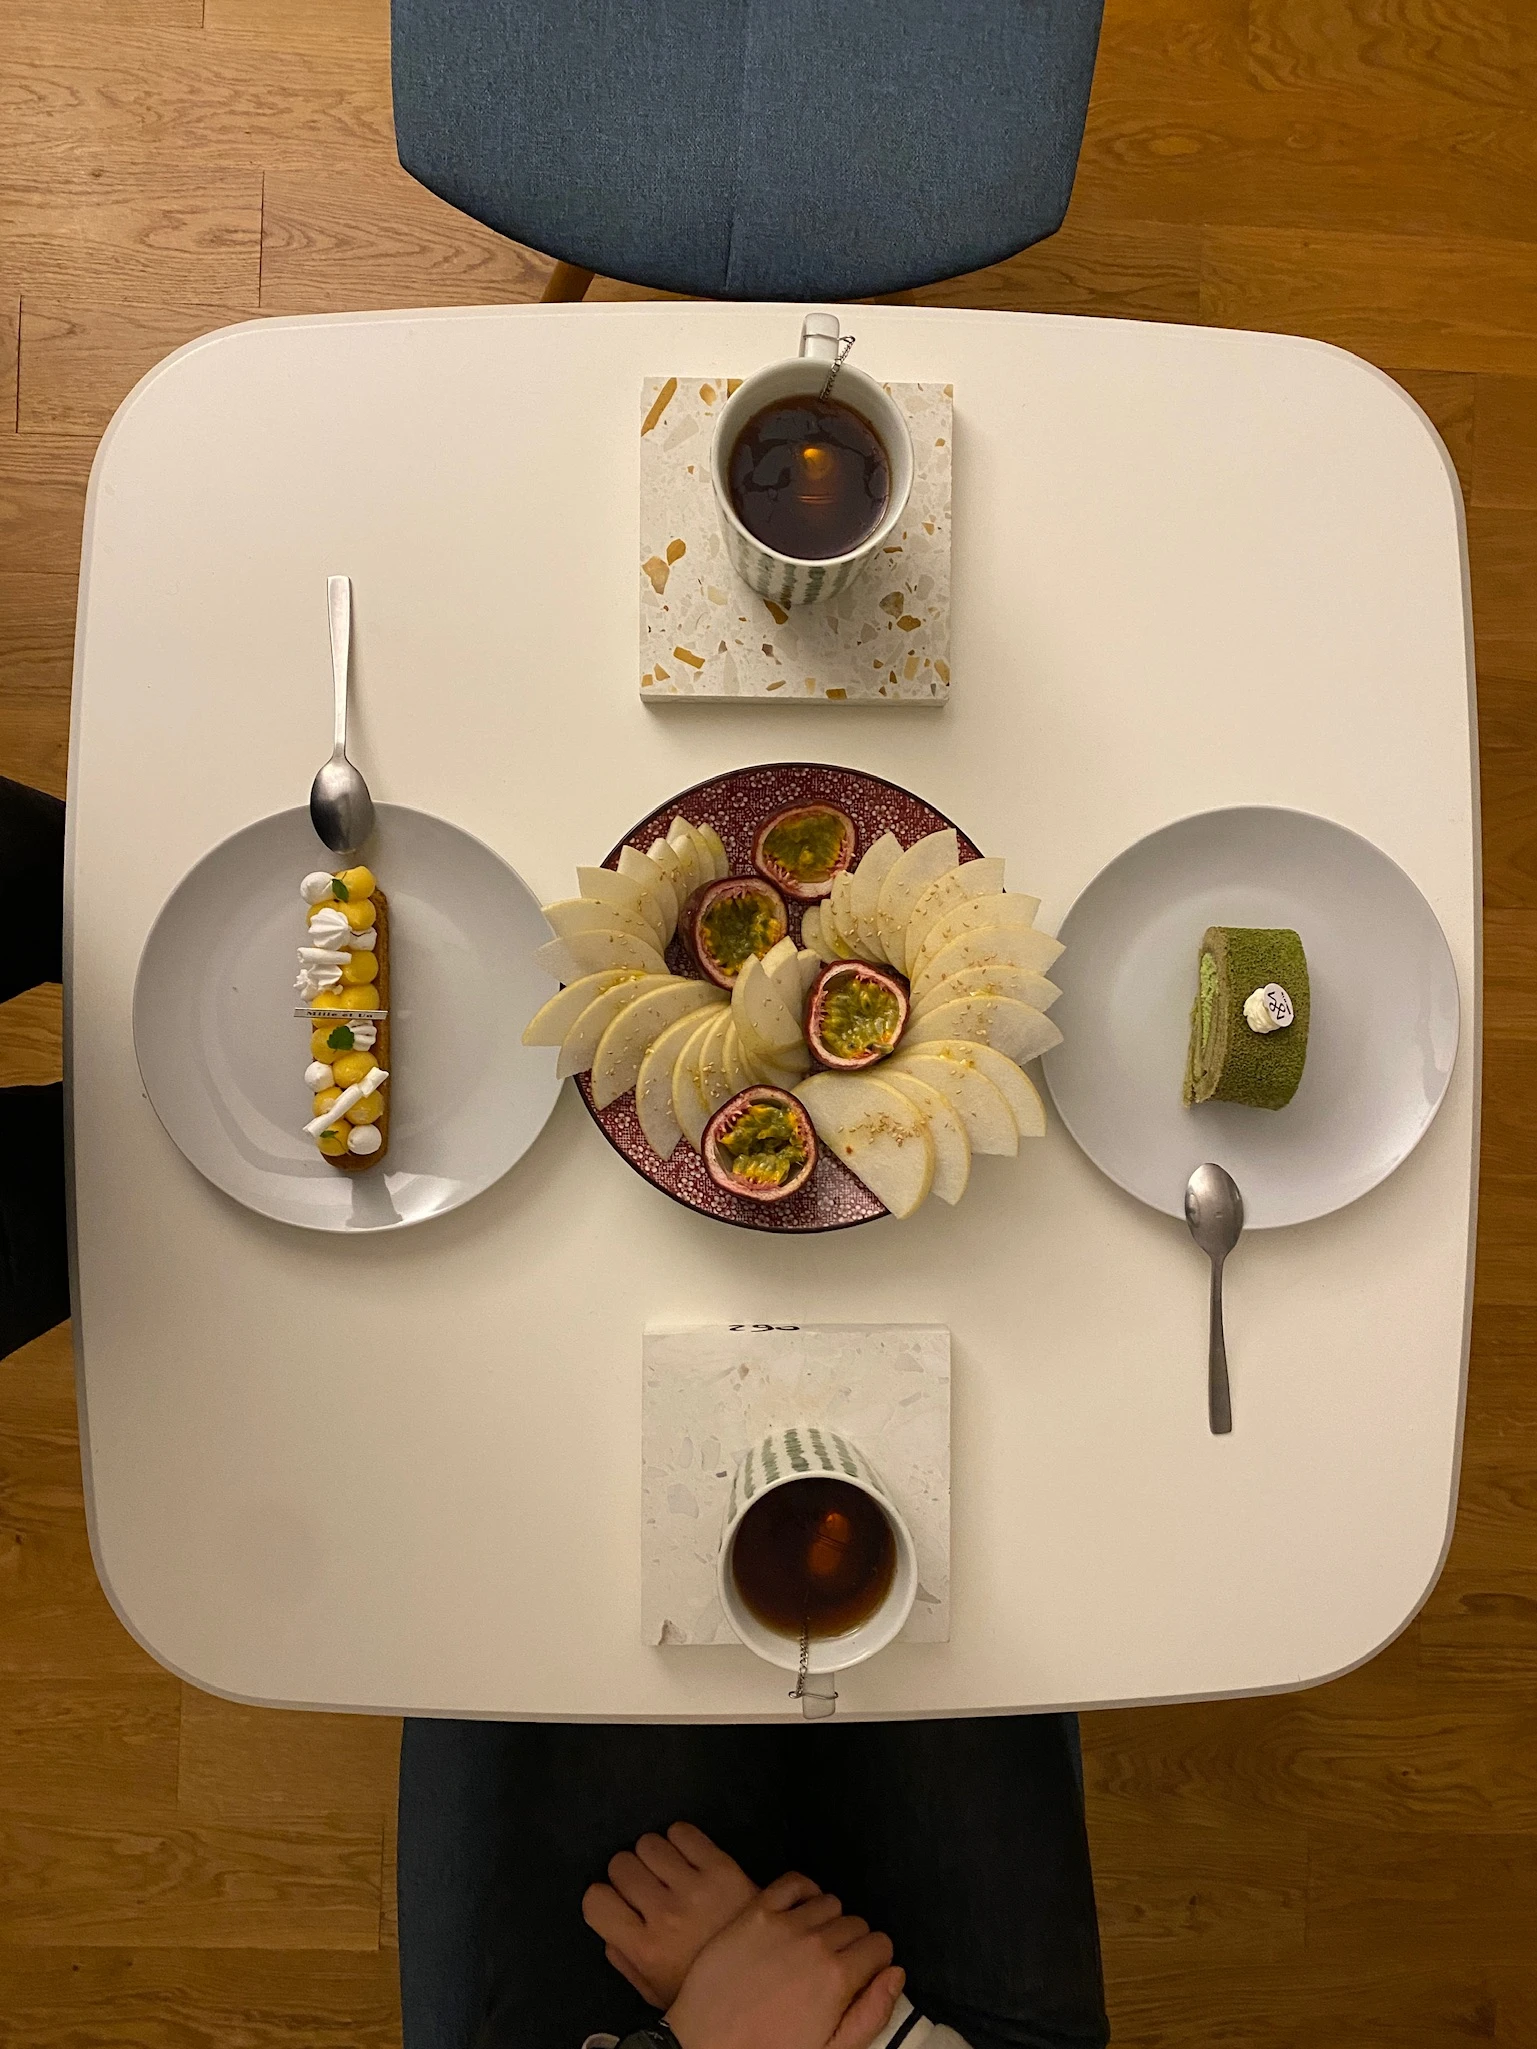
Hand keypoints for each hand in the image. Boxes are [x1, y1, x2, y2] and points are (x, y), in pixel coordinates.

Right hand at [583, 1822, 759, 2006]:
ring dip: (655, 1856)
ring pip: (649, 1843)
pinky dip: (680, 1840)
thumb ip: (624, 1958)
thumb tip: (609, 1925)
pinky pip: (683, 1831)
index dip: (604, 1899)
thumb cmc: (704, 1985)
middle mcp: (665, 1914)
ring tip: (670, 1874)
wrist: (766, 1976)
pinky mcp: (722, 1866)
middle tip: (648, 1890)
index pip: (596, 1900)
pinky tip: (689, 1860)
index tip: (617, 1904)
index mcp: (645, 1948)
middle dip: (630, 1875)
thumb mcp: (655, 1989)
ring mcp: (696, 1887)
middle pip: (621, 1864)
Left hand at [666, 1870, 903, 2048]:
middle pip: (856, 1923)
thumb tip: (896, 1973)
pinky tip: (797, 1911)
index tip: (861, 1973)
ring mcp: (784, 1923)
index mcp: (839, 1978)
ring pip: (829, 1901)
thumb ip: (871, 2014)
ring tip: (812, 1942)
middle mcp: (816, 1942)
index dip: (874, 1961)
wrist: (708, 2044)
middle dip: (853, 1942)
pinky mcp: (754, 1912)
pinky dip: (803, 1890)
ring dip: (828, 1919)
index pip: (880, 1945)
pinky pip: (793, 1882)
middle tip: (833, 1964)